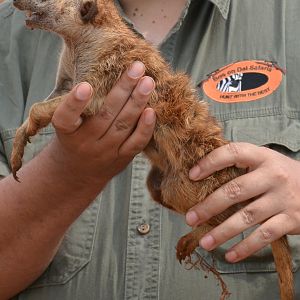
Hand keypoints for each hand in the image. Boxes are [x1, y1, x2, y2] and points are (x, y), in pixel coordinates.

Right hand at [49, 61, 155, 185]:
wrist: (78, 173)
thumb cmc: (73, 138)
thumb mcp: (67, 124)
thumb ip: (78, 105)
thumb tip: (104, 72)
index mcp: (67, 131)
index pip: (66, 117)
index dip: (75, 102)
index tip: (86, 85)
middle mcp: (85, 142)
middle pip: (105, 115)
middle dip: (123, 89)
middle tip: (137, 67)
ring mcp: (105, 152)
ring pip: (123, 126)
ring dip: (137, 102)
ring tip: (148, 82)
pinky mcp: (121, 159)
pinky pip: (136, 143)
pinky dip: (145, 128)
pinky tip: (152, 111)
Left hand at [186, 142, 299, 262]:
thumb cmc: (281, 174)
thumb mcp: (265, 161)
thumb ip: (241, 165)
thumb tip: (204, 175)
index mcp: (262, 157)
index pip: (233, 153)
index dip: (210, 162)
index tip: (192, 175)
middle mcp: (273, 176)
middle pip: (235, 191)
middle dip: (209, 206)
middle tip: (190, 218)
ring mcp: (282, 199)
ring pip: (247, 217)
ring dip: (222, 232)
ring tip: (204, 242)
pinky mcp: (291, 220)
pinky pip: (264, 236)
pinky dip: (246, 247)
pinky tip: (230, 255)